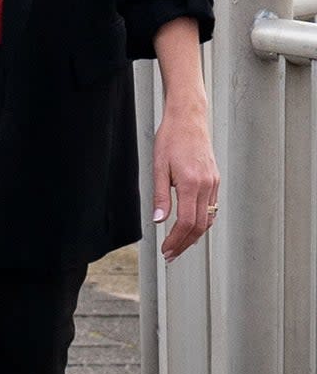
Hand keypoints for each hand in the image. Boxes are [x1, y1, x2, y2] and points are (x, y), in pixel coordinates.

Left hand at [152, 101, 218, 261]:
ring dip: (195, 235)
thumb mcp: (158, 167)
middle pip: (200, 225)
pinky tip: (192, 226)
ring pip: (209, 218)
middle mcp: (207, 185)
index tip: (167, 250)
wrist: (188, 119)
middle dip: (185, 243)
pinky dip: (203, 221)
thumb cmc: (171, 138)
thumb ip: (160, 196)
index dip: (176, 240)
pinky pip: (212, 207)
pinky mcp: (215, 179)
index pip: (187, 222)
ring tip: (179, 245)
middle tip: (171, 254)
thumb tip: (159, 220)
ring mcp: (213, 183)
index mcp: (191, 183)